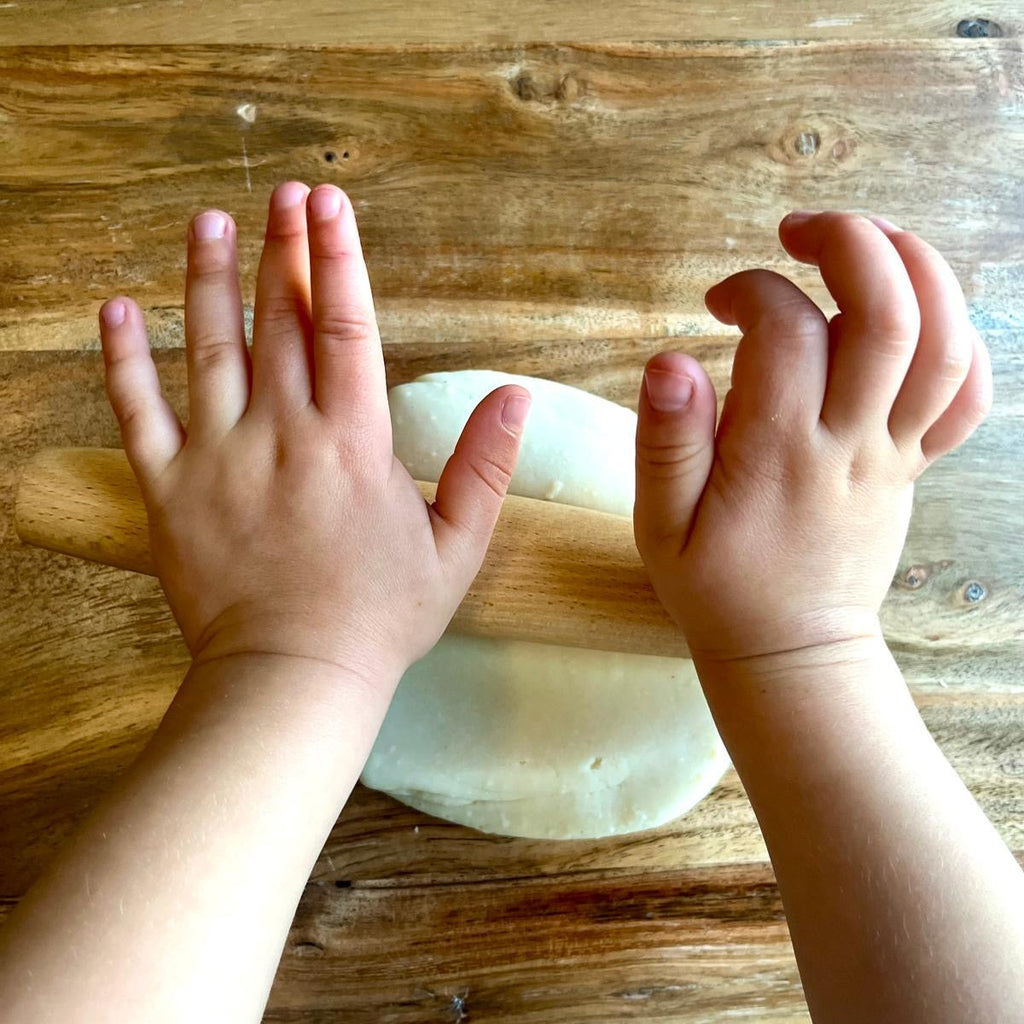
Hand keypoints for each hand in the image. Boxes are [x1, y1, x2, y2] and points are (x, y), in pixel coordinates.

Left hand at [98, 181, 530, 681]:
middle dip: (280, 248)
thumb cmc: (380, 616)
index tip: (329, 204)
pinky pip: (137, 413)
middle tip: (280, 191)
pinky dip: (123, 360)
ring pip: (208, 349)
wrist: (295, 676)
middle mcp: (283, 435)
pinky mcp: (169, 489)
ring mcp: (219, 457)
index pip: (345, 327)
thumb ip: (484, 467)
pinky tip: (117, 309)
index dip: (337, 258)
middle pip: (279, 322)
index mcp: (352, 442)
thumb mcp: (455, 548)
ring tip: (208, 221)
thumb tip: (515, 397)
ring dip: (207, 279)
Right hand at [633, 211, 991, 663]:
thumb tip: (671, 358)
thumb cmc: (716, 585)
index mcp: (778, 453)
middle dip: (853, 245)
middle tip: (805, 231)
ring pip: (944, 345)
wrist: (790, 650)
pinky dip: (962, 339)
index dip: (752, 290)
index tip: (717, 302)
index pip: (785, 331)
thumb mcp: (661, 526)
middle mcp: (849, 445)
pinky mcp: (913, 466)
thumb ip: (667, 443)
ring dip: (917, 272)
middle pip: (887, 317)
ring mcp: (894, 455)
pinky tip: (921, 313)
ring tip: (870, 243)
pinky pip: (968, 396)